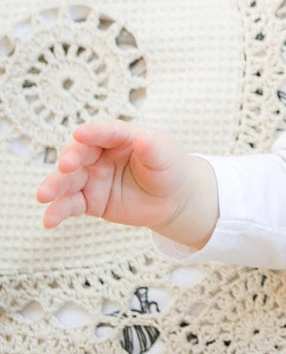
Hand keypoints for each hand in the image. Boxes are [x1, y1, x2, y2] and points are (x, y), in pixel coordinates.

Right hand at [36, 120, 216, 249]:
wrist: (172, 199)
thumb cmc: (169, 168)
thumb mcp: (166, 156)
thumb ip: (153, 148)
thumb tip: (142, 138)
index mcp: (121, 138)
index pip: (105, 133)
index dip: (93, 132)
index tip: (80, 133)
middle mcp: (101, 155)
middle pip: (79, 154)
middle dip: (69, 159)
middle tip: (66, 166)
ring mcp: (92, 178)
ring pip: (68, 180)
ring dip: (54, 187)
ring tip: (44, 196)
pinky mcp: (88, 200)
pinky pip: (70, 205)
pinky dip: (58, 212)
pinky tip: (49, 221)